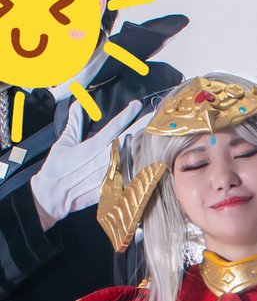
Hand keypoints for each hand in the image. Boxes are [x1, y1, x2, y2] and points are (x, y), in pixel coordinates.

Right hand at [31, 98, 145, 228]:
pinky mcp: (112, 189)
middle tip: (157, 118)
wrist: (53, 196)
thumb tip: (78, 104)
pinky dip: (140, 170)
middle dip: (143, 129)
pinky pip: (130, 179)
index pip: (113, 127)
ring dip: (144, 147)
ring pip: (132, 159)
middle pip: (128, 142)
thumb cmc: (56, 169)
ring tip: (159, 136)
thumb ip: (74, 124)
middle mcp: (104, 160)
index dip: (126, 115)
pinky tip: (153, 162)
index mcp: (92, 147)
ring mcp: (110, 175)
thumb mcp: (64, 143)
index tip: (137, 104)